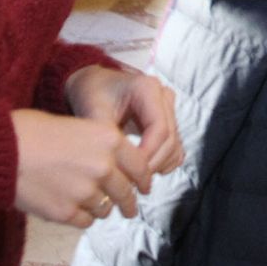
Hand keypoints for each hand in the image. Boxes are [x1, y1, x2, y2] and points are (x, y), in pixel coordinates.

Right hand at [10, 108, 152, 226]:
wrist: (2, 149)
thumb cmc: (33, 131)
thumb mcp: (77, 125)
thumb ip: (100, 146)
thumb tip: (114, 166)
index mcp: (109, 139)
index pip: (141, 166)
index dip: (144, 179)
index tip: (144, 186)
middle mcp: (103, 165)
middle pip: (127, 192)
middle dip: (129, 202)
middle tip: (129, 207)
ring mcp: (86, 191)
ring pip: (106, 208)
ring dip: (102, 208)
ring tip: (93, 204)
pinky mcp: (67, 212)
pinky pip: (86, 221)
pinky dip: (81, 217)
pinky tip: (72, 208)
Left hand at [66, 65, 183, 175]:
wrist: (93, 83)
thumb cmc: (92, 92)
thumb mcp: (92, 111)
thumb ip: (104, 135)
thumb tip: (113, 164)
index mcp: (148, 88)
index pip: (160, 129)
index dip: (148, 154)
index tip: (129, 171)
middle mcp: (163, 97)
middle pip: (170, 140)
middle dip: (152, 164)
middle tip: (130, 182)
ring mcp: (168, 109)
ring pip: (175, 146)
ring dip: (158, 166)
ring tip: (133, 178)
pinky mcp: (168, 122)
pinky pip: (174, 148)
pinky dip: (162, 162)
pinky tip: (142, 171)